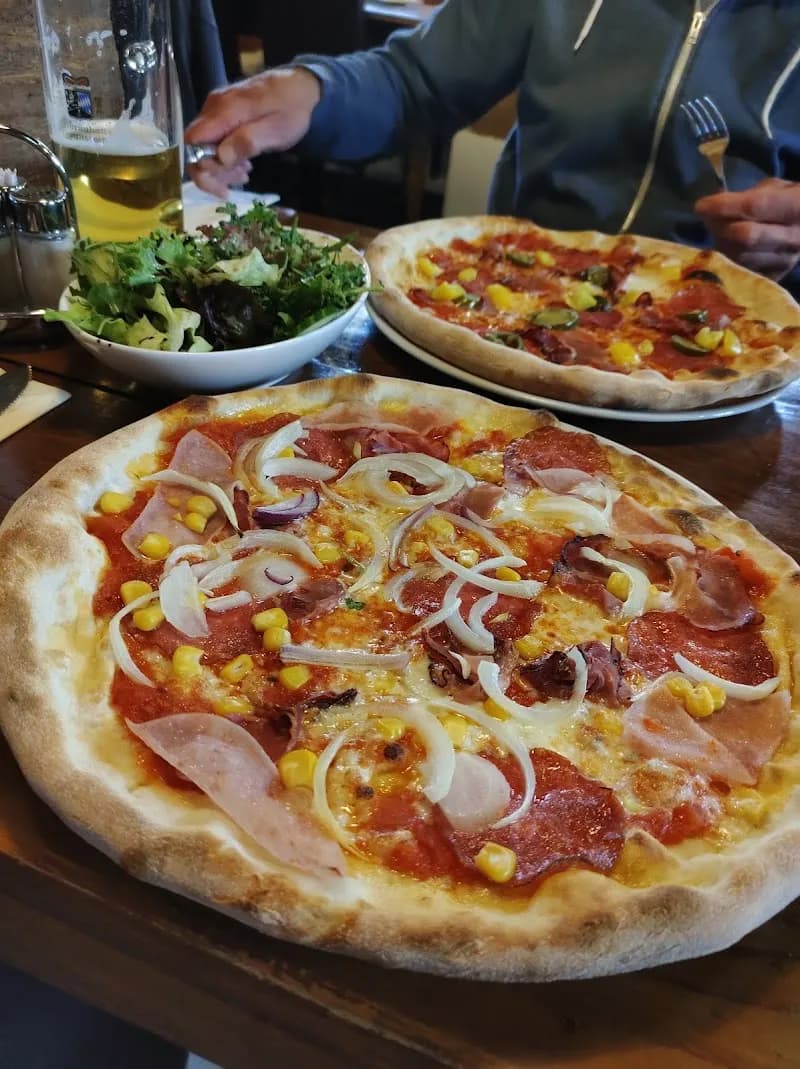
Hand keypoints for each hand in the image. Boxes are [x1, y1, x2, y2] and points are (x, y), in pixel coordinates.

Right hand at [185, 68, 321, 197]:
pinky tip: (244, 162)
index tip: (223, 184)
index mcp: (224, 110)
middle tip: (240, 180)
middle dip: (213, 171)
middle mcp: (214, 106)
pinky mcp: (225, 112)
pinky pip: (214, 138)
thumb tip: (221, 157)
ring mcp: (218, 108)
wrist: (302, 84)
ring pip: (204, 144)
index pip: (193, 142)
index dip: (201, 167)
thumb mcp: (276, 130)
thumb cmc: (292, 108)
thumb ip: (247, 141)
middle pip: (195, 146)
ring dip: (221, 166)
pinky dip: (226, 155)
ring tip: (245, 174)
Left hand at [695, 178, 799, 280]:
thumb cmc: (789, 202)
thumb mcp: (776, 188)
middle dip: (719, 227)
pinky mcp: (776, 276)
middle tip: (707, 219)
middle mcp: (794, 237)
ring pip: (741, 258)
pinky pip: (742, 273)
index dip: (723, 206)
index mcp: (797, 206)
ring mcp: (785, 261)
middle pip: (745, 237)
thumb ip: (748, 195)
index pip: (754, 207)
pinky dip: (727, 262)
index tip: (700, 205)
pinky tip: (726, 250)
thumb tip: (714, 202)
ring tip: (716, 233)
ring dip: (720, 245)